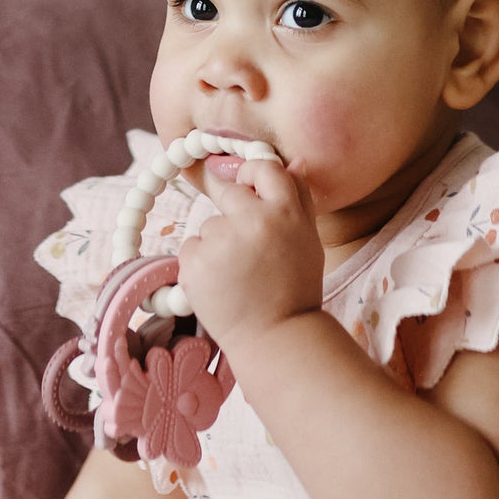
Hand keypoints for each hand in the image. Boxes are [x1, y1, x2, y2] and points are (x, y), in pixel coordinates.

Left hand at [177, 153, 323, 354]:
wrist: (275, 337)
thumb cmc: (295, 288)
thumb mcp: (308, 239)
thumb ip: (299, 198)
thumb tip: (293, 161)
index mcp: (286, 211)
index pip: (263, 167)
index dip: (252, 176)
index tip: (250, 192)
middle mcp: (253, 220)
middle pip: (229, 193)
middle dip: (234, 216)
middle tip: (250, 253)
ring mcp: (220, 241)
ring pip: (208, 226)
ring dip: (217, 245)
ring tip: (238, 276)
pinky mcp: (194, 262)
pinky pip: (191, 248)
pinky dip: (200, 264)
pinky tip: (221, 285)